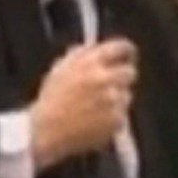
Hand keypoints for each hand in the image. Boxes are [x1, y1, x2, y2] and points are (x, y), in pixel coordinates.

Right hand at [29, 39, 136, 169]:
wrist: (47, 129)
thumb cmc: (52, 99)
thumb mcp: (61, 67)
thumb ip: (82, 54)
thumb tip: (97, 47)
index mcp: (91, 62)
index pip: (121, 48)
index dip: (127, 51)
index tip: (127, 55)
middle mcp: (105, 79)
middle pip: (130, 72)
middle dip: (123, 77)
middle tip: (112, 84)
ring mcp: (113, 101)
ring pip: (126, 96)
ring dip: (115, 99)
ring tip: (93, 108)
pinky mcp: (117, 120)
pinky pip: (121, 115)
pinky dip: (111, 118)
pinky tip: (94, 120)